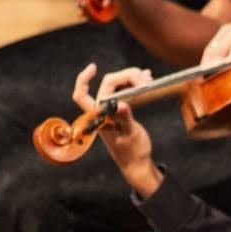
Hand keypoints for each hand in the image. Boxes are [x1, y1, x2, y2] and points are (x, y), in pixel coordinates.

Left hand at [72, 63, 160, 195]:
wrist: (137, 164)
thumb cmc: (133, 153)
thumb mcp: (130, 135)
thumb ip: (125, 119)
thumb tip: (121, 105)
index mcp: (99, 117)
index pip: (81, 95)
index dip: (83, 79)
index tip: (93, 67)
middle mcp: (103, 112)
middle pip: (109, 83)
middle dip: (126, 76)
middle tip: (145, 79)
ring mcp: (112, 112)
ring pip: (118, 86)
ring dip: (132, 79)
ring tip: (149, 80)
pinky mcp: (120, 113)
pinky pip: (125, 92)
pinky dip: (135, 84)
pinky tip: (147, 80)